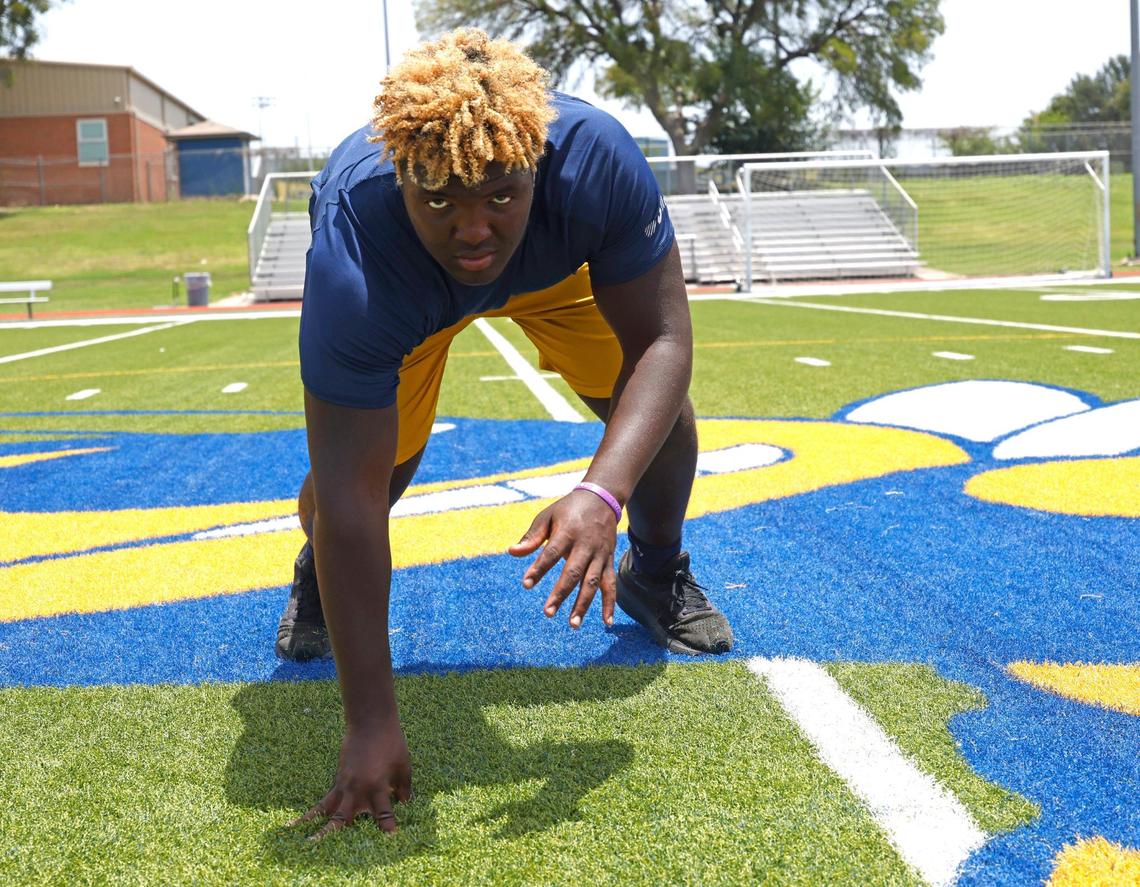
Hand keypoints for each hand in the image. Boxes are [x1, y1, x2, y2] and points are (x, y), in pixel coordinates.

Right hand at [291, 719, 411, 838]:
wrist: (370, 721)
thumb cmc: (391, 741)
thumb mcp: (403, 765)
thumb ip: (404, 787)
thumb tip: (406, 804)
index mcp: (377, 786)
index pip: (383, 813)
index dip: (388, 827)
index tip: (391, 838)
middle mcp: (357, 789)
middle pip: (345, 819)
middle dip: (340, 836)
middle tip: (335, 853)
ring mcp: (344, 785)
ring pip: (328, 811)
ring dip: (317, 827)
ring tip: (304, 843)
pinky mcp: (337, 780)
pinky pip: (325, 800)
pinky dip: (313, 812)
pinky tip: (299, 822)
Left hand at [508, 489, 617, 627]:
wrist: (602, 498)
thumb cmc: (568, 509)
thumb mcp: (548, 516)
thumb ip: (532, 536)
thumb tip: (511, 552)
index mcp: (568, 531)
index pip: (551, 552)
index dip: (539, 568)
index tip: (526, 584)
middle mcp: (586, 545)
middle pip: (573, 572)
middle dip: (561, 593)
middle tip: (548, 613)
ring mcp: (600, 555)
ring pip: (593, 582)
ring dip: (583, 604)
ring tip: (573, 625)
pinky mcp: (609, 561)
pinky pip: (611, 585)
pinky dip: (610, 604)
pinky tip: (607, 622)